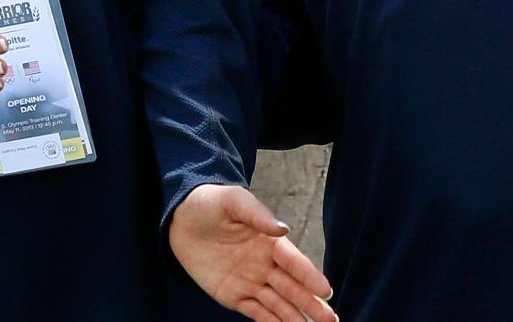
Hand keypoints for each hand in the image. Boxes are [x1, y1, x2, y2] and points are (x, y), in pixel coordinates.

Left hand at [169, 183, 337, 321]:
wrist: (182, 219)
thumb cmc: (211, 204)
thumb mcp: (234, 201)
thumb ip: (258, 214)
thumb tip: (283, 229)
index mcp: (271, 242)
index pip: (294, 262)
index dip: (310, 276)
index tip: (326, 291)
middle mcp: (266, 265)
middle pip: (293, 288)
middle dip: (312, 303)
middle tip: (330, 319)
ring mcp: (251, 282)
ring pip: (279, 304)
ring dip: (296, 317)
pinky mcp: (234, 296)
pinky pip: (256, 312)